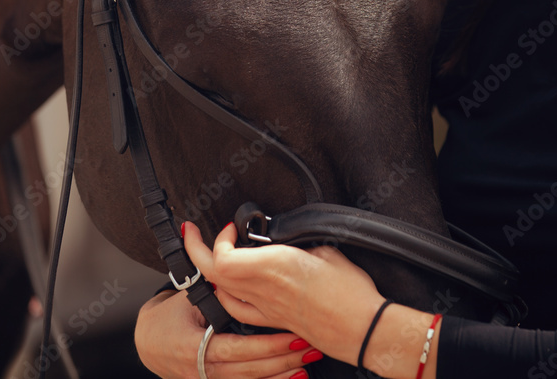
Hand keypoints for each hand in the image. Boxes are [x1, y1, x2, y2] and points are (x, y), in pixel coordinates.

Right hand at [135, 288, 320, 378]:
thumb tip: (236, 268)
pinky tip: (290, 378)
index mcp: (193, 347)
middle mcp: (201, 371)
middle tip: (310, 347)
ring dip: (281, 375)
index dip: (269, 345)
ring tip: (307, 363)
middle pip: (250, 370)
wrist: (146, 344)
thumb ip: (212, 292)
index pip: (239, 350)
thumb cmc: (166, 318)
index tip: (294, 335)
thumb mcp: (185, 301)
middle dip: (284, 360)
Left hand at [183, 221, 385, 365]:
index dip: (219, 239)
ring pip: (221, 292)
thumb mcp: (327, 249)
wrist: (364, 329)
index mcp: (275, 266)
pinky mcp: (274, 323)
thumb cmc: (352, 294)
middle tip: (192, 232)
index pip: (224, 257)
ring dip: (210, 271)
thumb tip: (286, 236)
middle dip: (196, 250)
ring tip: (210, 254)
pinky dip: (226, 295)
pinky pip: (237, 310)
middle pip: (212, 273)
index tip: (231, 228)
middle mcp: (264, 289)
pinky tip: (229, 287)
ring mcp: (266, 310)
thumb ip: (298, 241)